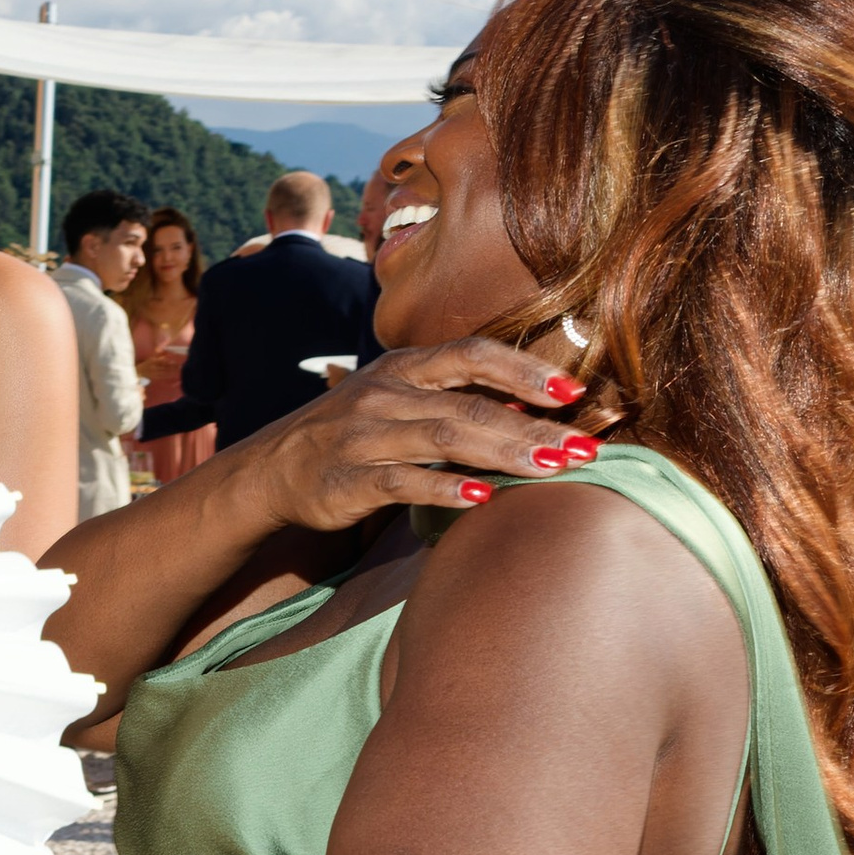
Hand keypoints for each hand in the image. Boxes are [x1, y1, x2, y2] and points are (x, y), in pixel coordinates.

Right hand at [239, 337, 594, 532]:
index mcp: (403, 367)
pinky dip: (444, 490)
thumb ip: (455, 400)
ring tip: (551, 469)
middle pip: (468, 404)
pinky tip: (482, 500)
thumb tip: (532, 412)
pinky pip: (402, 483)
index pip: (472, 354)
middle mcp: (385, 394)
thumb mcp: (398, 400)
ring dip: (502, 454)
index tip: (573, 393)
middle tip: (583, 448)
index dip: (523, 371)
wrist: (270, 470)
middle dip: (532, 426)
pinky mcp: (346, 481)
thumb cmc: (353, 435)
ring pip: (442, 439)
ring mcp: (363, 437)